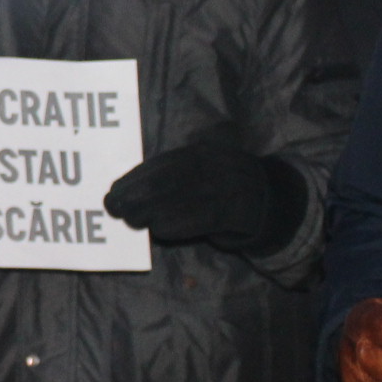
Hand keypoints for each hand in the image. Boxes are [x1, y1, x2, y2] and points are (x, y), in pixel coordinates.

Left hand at [103, 141, 304, 253]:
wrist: (269, 200)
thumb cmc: (222, 186)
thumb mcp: (201, 169)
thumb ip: (172, 174)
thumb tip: (129, 189)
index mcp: (202, 152)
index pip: (163, 163)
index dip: (135, 177)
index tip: (113, 189)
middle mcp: (214, 166)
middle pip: (169, 179)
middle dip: (137, 194)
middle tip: (114, 207)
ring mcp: (227, 187)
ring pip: (183, 199)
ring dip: (152, 211)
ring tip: (132, 219)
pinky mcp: (236, 212)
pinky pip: (202, 218)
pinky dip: (178, 224)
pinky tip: (159, 229)